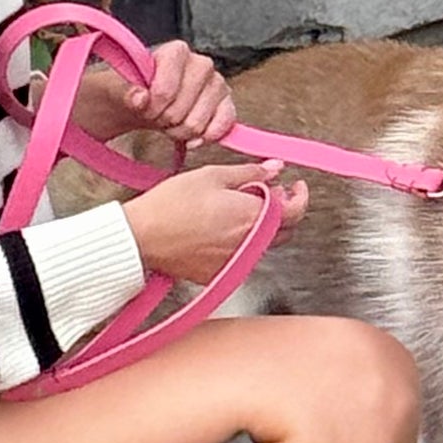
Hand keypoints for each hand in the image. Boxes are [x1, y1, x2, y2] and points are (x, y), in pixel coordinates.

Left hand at [118, 40, 237, 146]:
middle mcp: (202, 64)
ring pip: (198, 124)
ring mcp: (217, 85)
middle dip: (165, 120)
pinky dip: (202, 139)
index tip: (144, 107)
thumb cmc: (133, 90)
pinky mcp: (226, 105)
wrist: (144, 102)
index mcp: (177, 52)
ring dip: (179, 131)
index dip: (152, 106)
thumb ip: (126, 91)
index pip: (166, 90)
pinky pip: (222, 128)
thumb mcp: (119, 89)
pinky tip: (189, 137)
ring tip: (170, 121)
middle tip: (156, 115)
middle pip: (182, 110)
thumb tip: (140, 98)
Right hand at [124, 160, 306, 282]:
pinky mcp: (220, 274)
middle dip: (283, 210)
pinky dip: (242, 241)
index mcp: (253, 216)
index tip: (296, 186)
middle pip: (284, 230)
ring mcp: (236, 262)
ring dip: (262, 226)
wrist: (142, 237)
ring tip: (239, 208)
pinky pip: (243, 256)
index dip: (300, 196)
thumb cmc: (172, 205)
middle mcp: (250, 243)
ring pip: (264, 244)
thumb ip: (250, 173)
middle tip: (269, 193)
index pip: (295, 211)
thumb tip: (275, 169)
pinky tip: (221, 228)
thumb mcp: (212, 176)